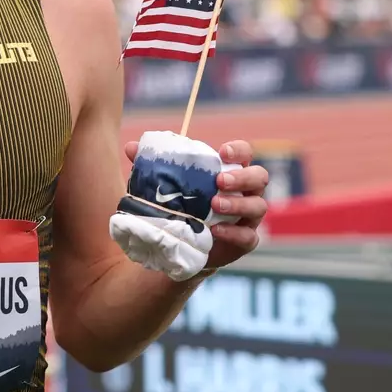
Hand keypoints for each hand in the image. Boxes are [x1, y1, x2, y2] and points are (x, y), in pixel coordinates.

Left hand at [123, 138, 268, 270]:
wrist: (181, 244)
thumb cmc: (180, 206)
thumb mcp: (166, 185)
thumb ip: (152, 166)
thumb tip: (131, 147)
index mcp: (231, 173)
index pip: (244, 154)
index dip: (239, 150)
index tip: (222, 152)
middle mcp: (245, 192)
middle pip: (259, 177)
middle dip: (242, 177)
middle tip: (219, 181)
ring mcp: (248, 218)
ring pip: (257, 206)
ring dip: (238, 203)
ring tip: (214, 203)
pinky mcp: (243, 242)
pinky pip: (249, 237)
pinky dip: (234, 233)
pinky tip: (216, 231)